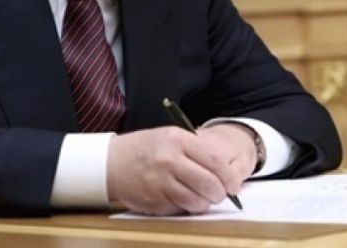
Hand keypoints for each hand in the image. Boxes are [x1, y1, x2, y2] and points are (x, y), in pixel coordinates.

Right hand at [105, 124, 255, 214]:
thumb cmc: (146, 149)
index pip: (215, 161)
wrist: (112, 163)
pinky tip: (181, 198)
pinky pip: (181, 208)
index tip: (234, 185)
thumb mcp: (170, 137)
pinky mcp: (154, 200)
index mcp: (177, 140)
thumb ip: (195, 149)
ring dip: (204, 203)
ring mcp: (161, 182)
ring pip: (197, 201)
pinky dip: (186, 207)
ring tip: (200, 197)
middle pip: (209, 184)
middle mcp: (169, 160)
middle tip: (220, 194)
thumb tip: (224, 171)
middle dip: (220, 193)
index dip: (229, 176)